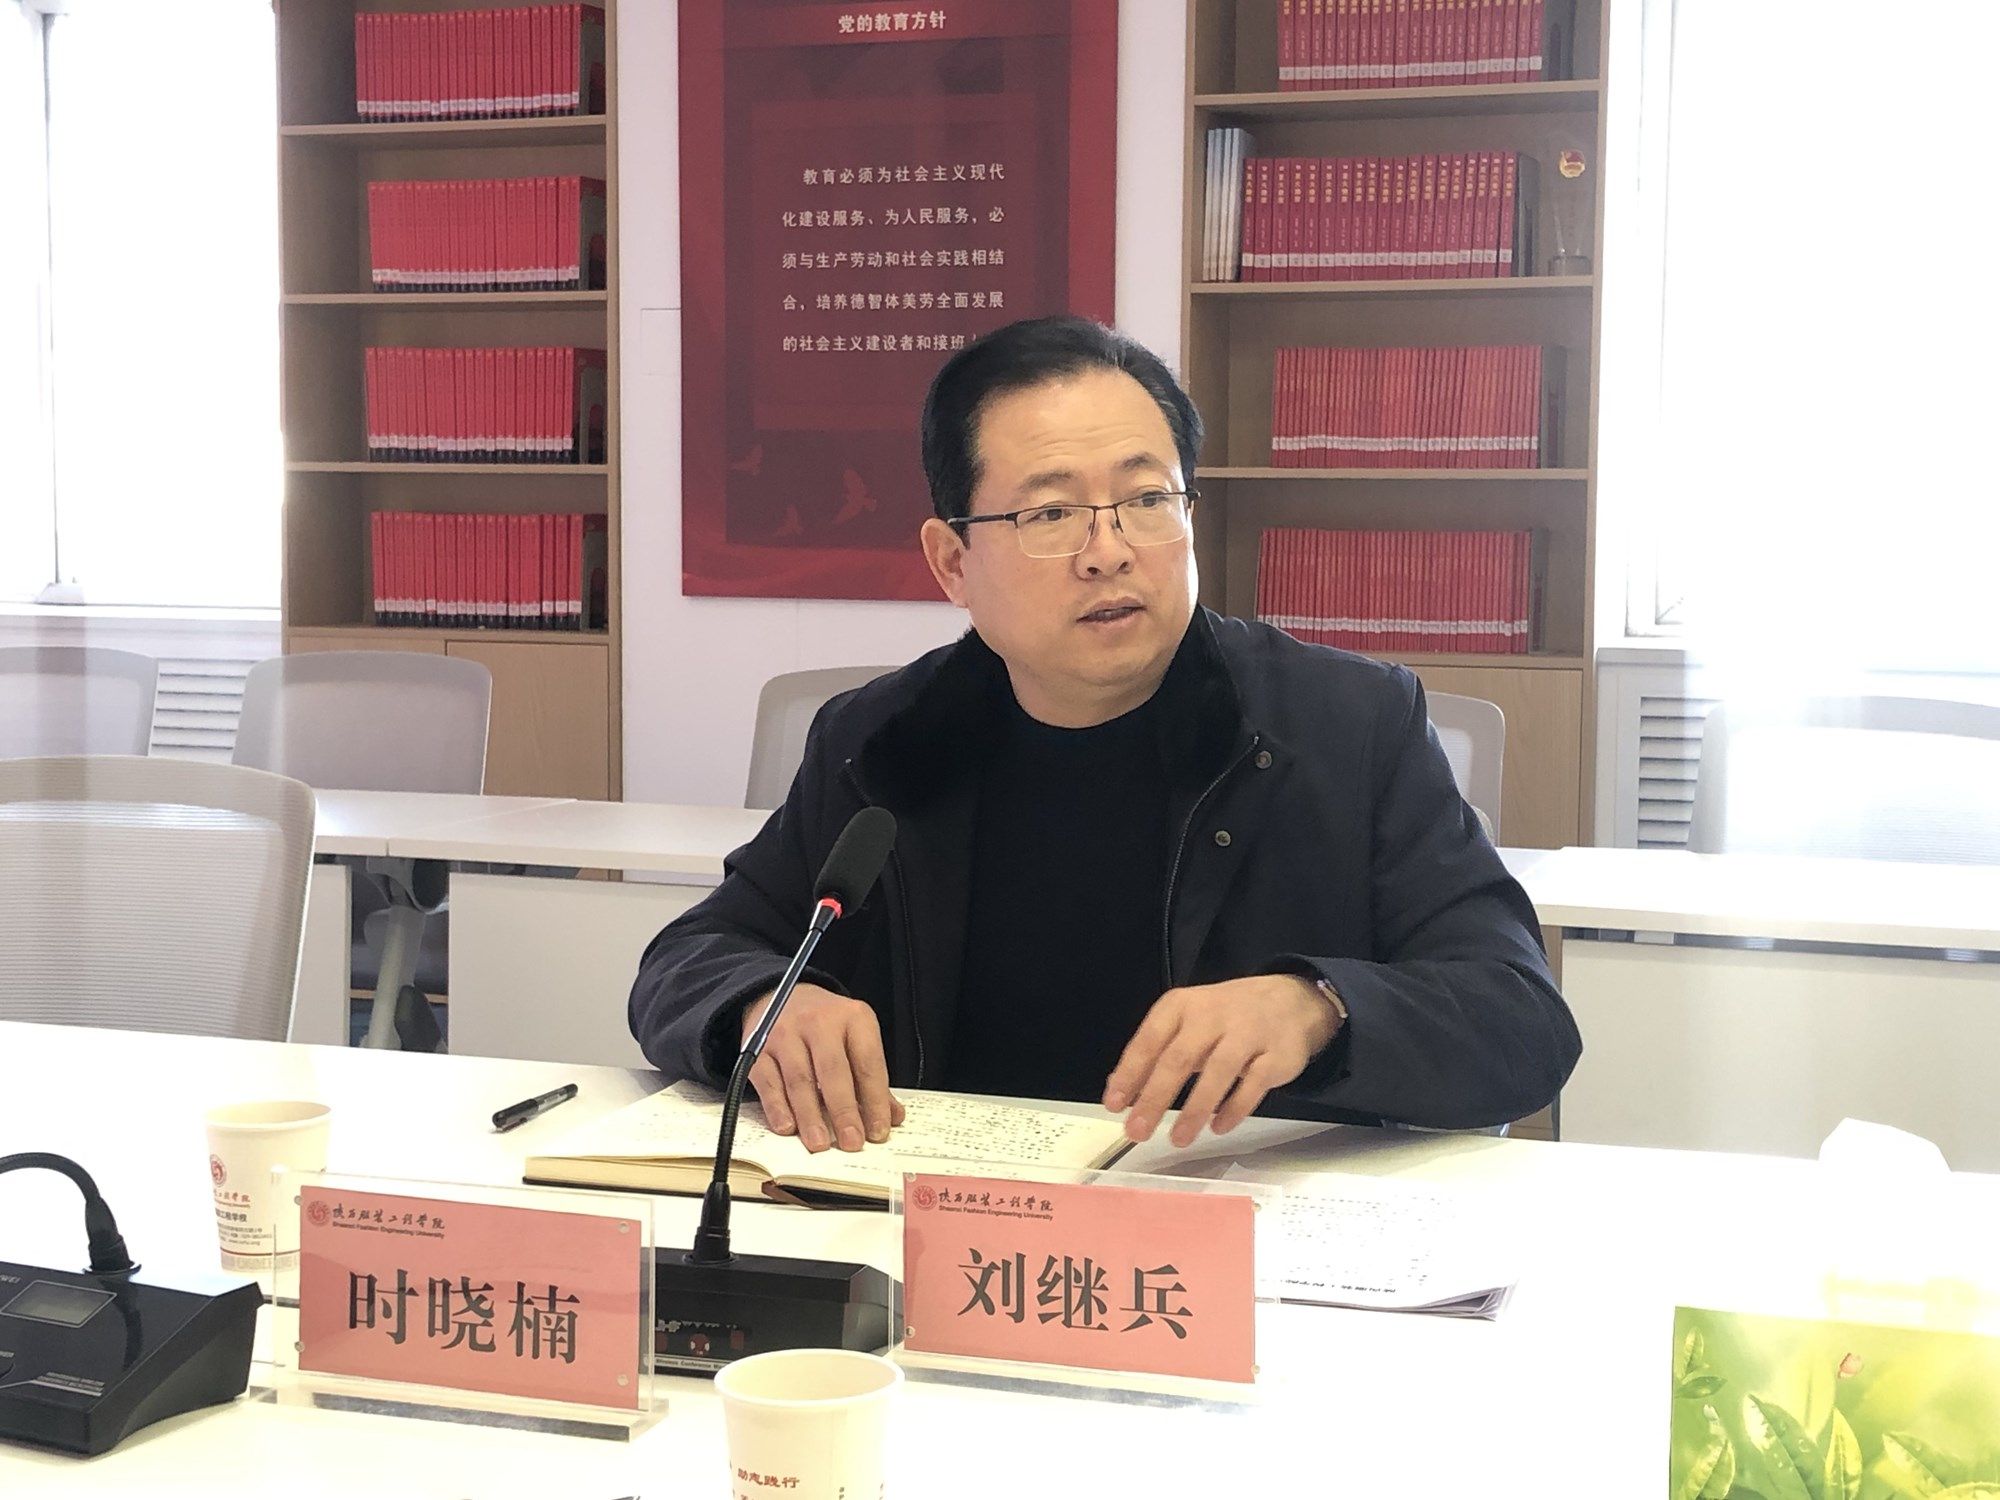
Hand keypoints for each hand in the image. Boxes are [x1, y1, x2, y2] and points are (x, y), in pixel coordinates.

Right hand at [740, 984, 905, 1152]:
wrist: (780, 993)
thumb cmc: (826, 1025)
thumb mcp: (855, 1038)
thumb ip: (871, 1077)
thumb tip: (892, 1117)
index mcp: (854, 1018)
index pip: (868, 1063)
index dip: (875, 1100)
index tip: (878, 1132)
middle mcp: (819, 1022)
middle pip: (833, 1071)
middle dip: (844, 1111)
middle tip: (851, 1142)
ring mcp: (785, 1033)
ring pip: (800, 1079)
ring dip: (810, 1116)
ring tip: (819, 1143)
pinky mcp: (757, 1047)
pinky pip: (768, 1081)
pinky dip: (777, 1107)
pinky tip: (787, 1128)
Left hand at [1102, 975, 1342, 1147]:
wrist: (1291, 1002)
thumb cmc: (1227, 1018)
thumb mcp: (1187, 1023)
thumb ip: (1155, 1053)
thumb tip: (1119, 1089)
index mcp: (1182, 1005)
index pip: (1150, 1039)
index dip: (1130, 1073)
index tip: (1114, 1105)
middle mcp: (1213, 1015)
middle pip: (1179, 1058)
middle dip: (1155, 1097)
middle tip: (1137, 1130)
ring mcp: (1248, 1034)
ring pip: (1217, 1072)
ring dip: (1194, 1109)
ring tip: (1177, 1139)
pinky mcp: (1276, 1056)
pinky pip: (1253, 1085)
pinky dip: (1234, 1109)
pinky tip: (1217, 1128)